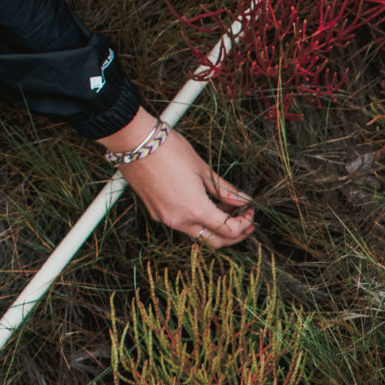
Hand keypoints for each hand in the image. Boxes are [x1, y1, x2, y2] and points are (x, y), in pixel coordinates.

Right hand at [99, 110, 254, 246]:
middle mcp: (179, 220)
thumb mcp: (203, 169)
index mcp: (194, 209)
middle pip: (214, 242)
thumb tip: (244, 201)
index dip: (244, 223)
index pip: (228, 230)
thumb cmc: (169, 150)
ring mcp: (165, 218)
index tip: (250, 210)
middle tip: (246, 222)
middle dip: (234, 235)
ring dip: (215, 227)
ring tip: (227, 208)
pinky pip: (182, 224)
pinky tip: (206, 204)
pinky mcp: (156, 212)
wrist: (134, 143)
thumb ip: (225, 190)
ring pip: (197, 234)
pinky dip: (198, 220)